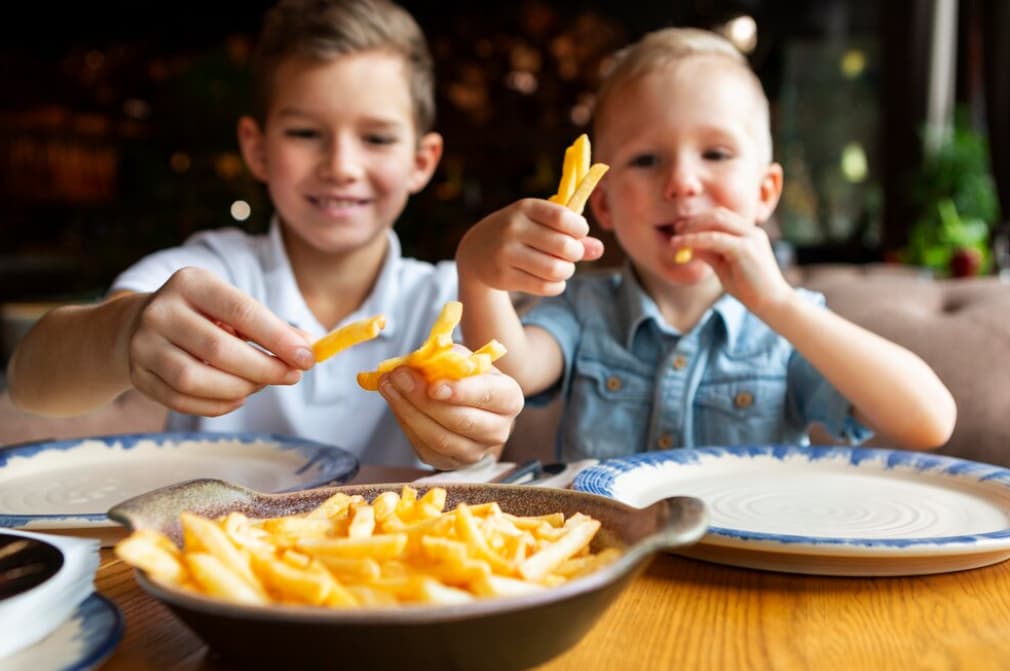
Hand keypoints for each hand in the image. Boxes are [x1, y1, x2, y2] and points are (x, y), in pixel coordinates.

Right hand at [124, 267, 314, 415]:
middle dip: (263, 368)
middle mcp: (161, 310)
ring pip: (194, 379)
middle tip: (290, 376)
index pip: (241, 311)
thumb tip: (308, 347)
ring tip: (259, 386)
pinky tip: (237, 398)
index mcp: (191, 283)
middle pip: (218, 349)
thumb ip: (271, 327)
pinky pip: (180, 400)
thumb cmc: (203, 316)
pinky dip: (216, 405)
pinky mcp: (138, 375)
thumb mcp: (233, 308)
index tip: (307, 358)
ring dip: (238, 389)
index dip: (278, 338)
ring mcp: (143, 344)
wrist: (139, 324)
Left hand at [377, 356, 524, 469]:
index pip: (488, 396)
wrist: (467, 402)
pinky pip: (424, 447)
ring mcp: (475, 452)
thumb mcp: (464, 358)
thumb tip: (419, 362)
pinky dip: (406, 423)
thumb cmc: (467, 376)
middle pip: (461, 420)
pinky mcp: (450, 462)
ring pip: (440, 438)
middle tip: (399, 376)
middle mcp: (498, 430)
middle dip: (425, 399)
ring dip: (409, 411)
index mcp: (509, 398)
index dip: (461, 392)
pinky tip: (395, 401)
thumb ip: (447, 357)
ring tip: (388, 385)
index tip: (433, 385)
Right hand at [456, 198, 603, 295]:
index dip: (580, 229)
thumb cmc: (519, 233)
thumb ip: (572, 234)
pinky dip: (557, 286)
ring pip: (556, 270)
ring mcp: (506, 254)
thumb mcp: (541, 224)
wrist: (476, 250)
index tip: (579, 234)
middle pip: (564, 247)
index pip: (564, 218)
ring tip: (562, 268)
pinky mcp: (502, 277)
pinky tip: (553, 280)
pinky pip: (544, 287)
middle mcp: (513, 228)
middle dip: (576, 254)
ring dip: (567, 272)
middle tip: (572, 255)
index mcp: (525, 208)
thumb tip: (599, 249)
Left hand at [672, 208, 792, 311]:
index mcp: (750, 234)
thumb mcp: (724, 267)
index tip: (682, 227)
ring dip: (693, 228)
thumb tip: (689, 244)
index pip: (723, 216)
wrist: (772, 304)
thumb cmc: (749, 288)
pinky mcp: (745, 249)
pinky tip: (682, 246)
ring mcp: (750, 237)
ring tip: (676, 239)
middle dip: (695, 220)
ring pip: (716, 222)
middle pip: (719, 214)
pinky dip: (696, 240)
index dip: (701, 219)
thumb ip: (709, 253)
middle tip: (676, 229)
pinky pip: (714, 238)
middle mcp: (752, 231)